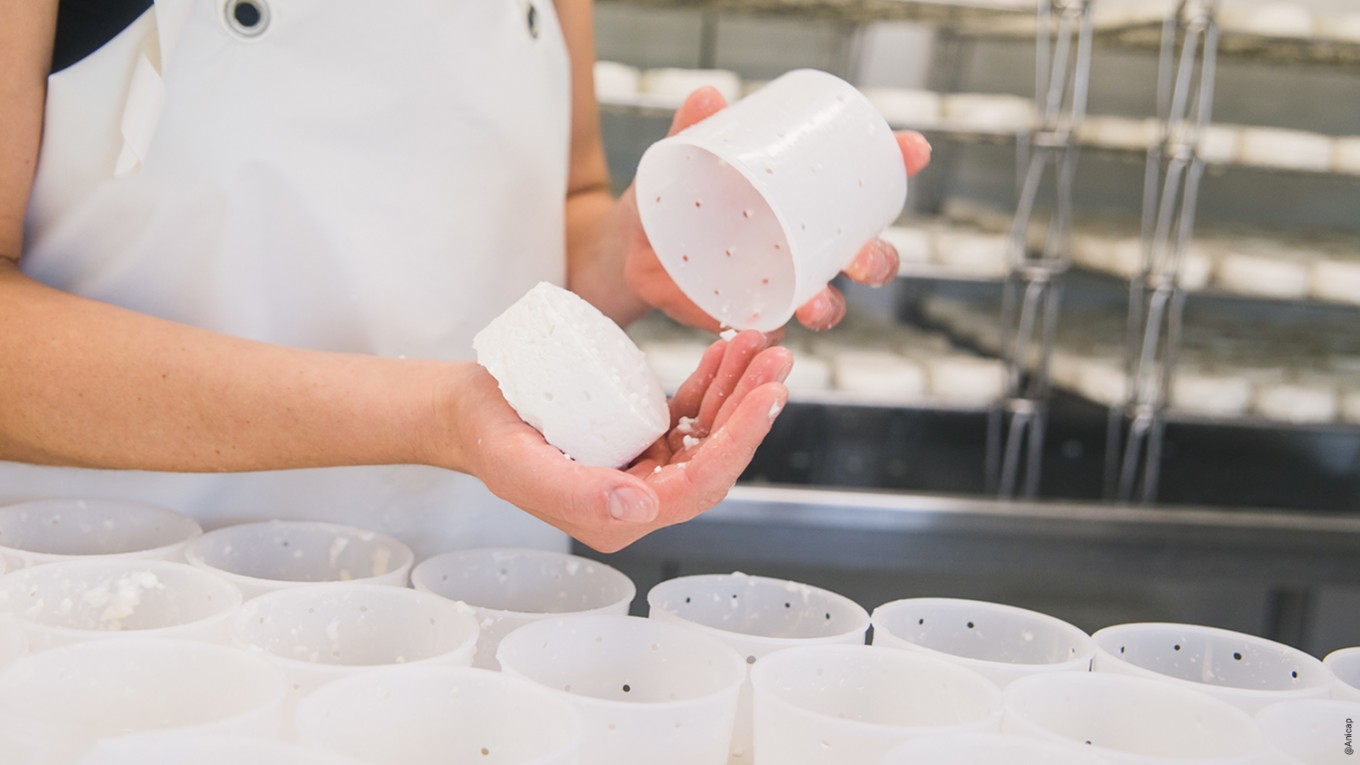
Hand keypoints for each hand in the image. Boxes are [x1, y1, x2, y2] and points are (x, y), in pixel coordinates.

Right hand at [453, 331, 790, 551]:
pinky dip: (713, 382)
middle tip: (775, 359)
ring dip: (738, 389)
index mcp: (621, 517)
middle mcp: (640, 498)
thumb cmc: (486, 436)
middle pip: (714, 456)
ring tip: (758, 344)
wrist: (466, 410)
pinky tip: (727, 352)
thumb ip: (573, 494)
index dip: (738, 442)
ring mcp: (644, 467)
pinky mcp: (642, 438)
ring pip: (708, 431)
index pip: (698, 485)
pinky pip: (690, 413)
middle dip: (750, 408)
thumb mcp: (519, 465)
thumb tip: (642, 506)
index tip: (767, 397)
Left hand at [622, 87, 933, 333]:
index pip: (865, 185)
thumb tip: (708, 95)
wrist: (630, 248)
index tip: (912, 149)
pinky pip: (769, 330)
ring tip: (815, 305)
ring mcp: (780, 285)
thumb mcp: (680, 160)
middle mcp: (805, 249)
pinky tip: (763, 331)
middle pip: (864, 257)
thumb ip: (692, 130)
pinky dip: (769, 333)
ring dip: (830, 306)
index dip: (897, 165)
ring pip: (826, 302)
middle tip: (864, 257)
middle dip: (877, 259)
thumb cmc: (671, 197)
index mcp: (805, 204)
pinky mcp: (746, 314)